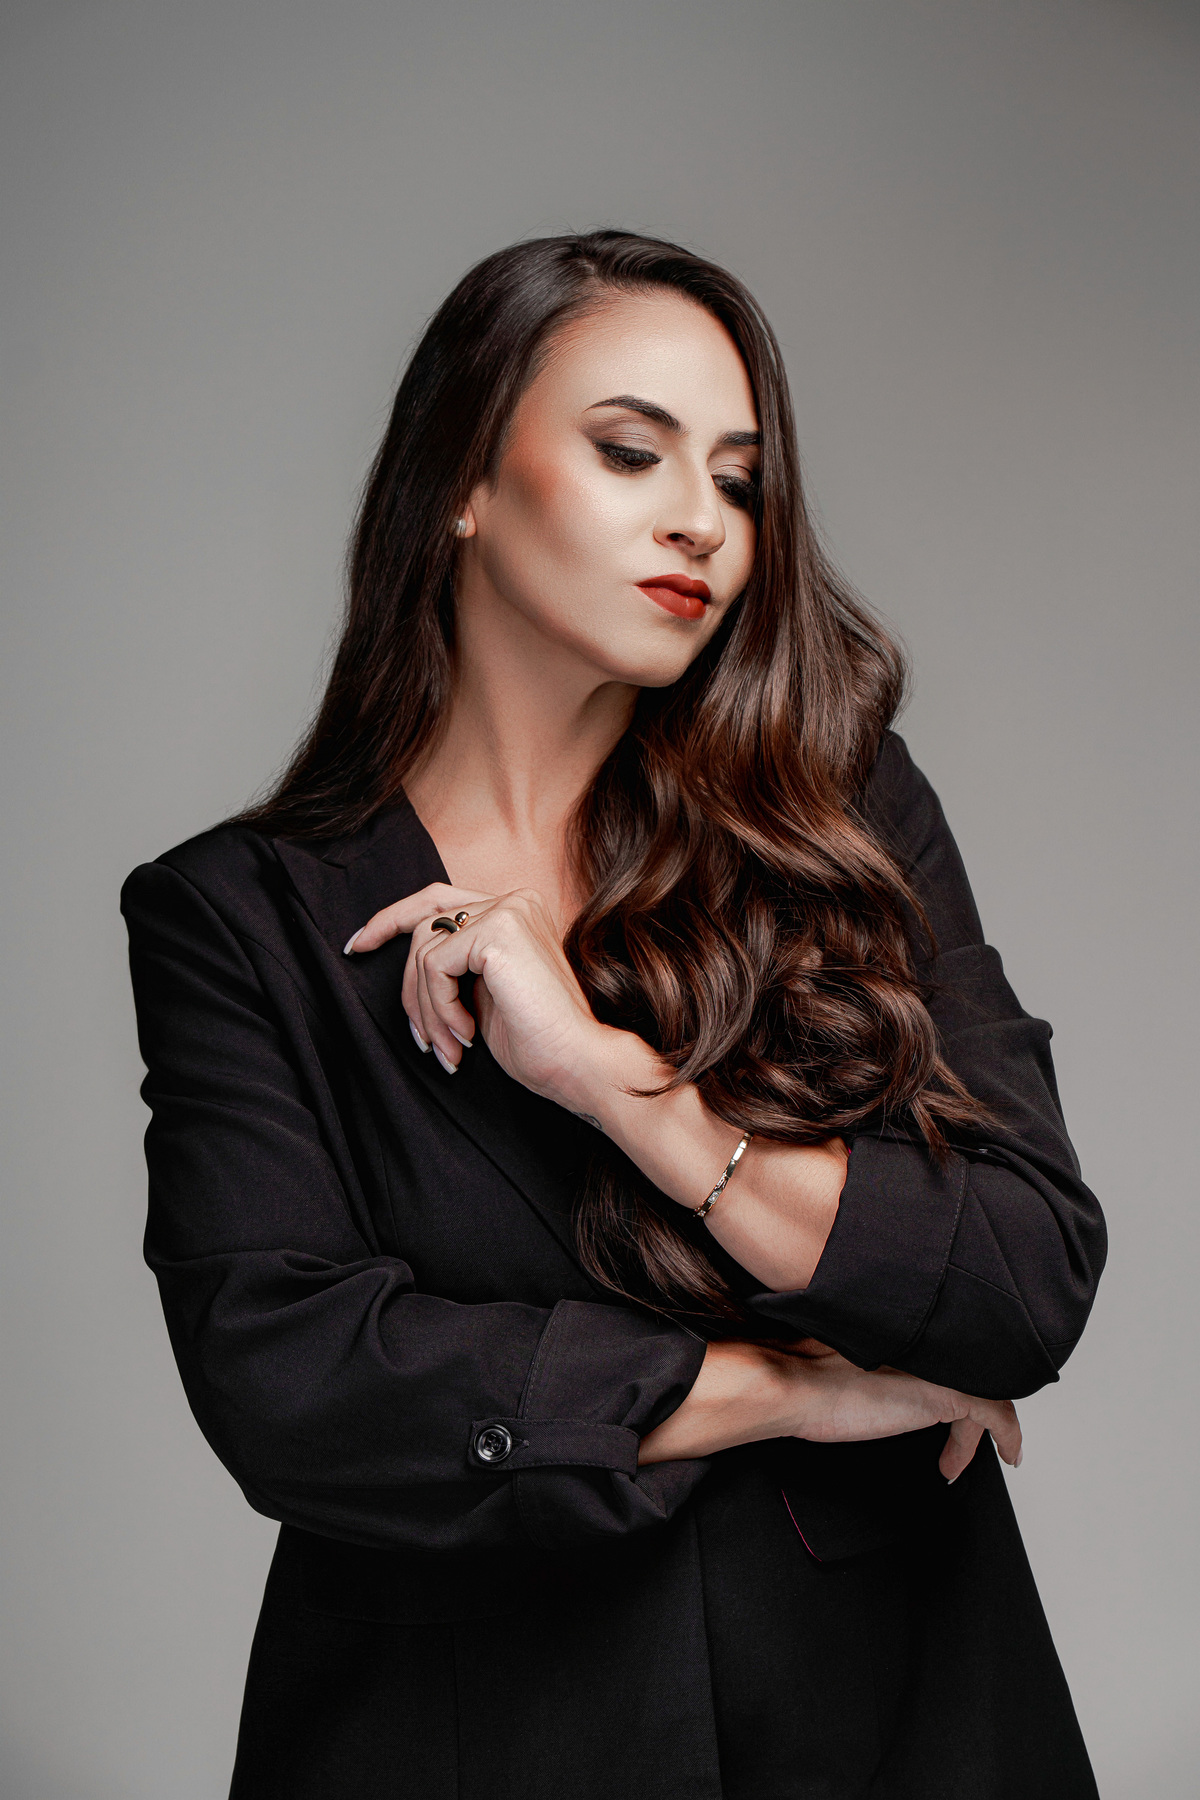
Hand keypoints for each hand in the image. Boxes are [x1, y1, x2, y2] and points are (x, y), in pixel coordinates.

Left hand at [345, 882, 609, 1104]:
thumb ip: (455, 967)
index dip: (391, 918)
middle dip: (406, 984)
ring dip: (426, 1010)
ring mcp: (507, 910)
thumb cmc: (539, 1041)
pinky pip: (434, 967)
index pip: (438, 900)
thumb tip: (408, 969)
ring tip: (449, 1048)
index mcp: (514, 910)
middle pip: (424, 923)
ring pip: (423, 951)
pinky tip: (465, 1035)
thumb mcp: (484, 994)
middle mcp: (513, 899)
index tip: (357, 946)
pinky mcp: (497, 932)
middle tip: (417, 1038)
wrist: (580, 1063)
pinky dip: (438, 1009)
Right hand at [638, 1337, 1021, 1480]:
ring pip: (984, 1391)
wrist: (792, 1382)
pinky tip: (1011, 1455)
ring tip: (958, 1460)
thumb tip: (856, 1382)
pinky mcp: (946, 1392)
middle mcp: (923, 1344)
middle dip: (968, 1411)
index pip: (947, 1354)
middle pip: (968, 1371)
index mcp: (900, 1335)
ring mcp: (936, 1366)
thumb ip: (864, 1366)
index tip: (946, 1416)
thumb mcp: (838, 1369)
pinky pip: (996, 1415)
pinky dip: (1008, 1435)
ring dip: (976, 1431)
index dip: (954, 1381)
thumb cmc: (802, 1382)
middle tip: (955, 1446)